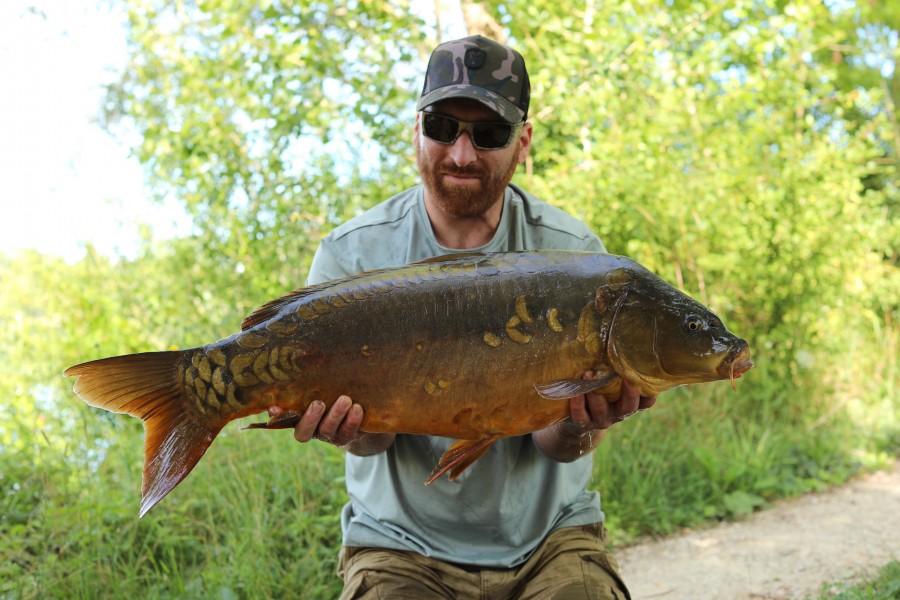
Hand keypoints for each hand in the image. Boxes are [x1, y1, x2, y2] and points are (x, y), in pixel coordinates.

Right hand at [268, 395, 363, 446]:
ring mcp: (332, 436)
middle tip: (318, 403)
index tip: (276, 408)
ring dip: (336, 414)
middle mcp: (315, 432)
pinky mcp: (349, 436)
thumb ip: (296, 397)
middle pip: (308, 432)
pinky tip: (357, 408)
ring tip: (345, 399)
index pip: (286, 422)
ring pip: (330, 429)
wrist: (356, 417)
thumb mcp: (313, 398)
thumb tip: (274, 400)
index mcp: (302, 423)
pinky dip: (354, 420)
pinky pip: (350, 431)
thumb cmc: (329, 400)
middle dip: (311, 418)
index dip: (281, 417)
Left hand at [533, 374, 656, 461]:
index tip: (644, 376)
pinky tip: (575, 393)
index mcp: (629, 402)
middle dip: (627, 392)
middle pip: (629, 407)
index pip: (646, 401)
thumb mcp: (612, 384)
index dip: (649, 393)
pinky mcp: (583, 423)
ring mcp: (601, 419)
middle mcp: (618, 413)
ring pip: (601, 410)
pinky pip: (581, 416)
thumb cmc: (600, 392)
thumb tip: (622, 338)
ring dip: (595, 393)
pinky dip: (578, 404)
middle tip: (622, 374)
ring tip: (588, 375)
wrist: (579, 420)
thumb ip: (618, 370)